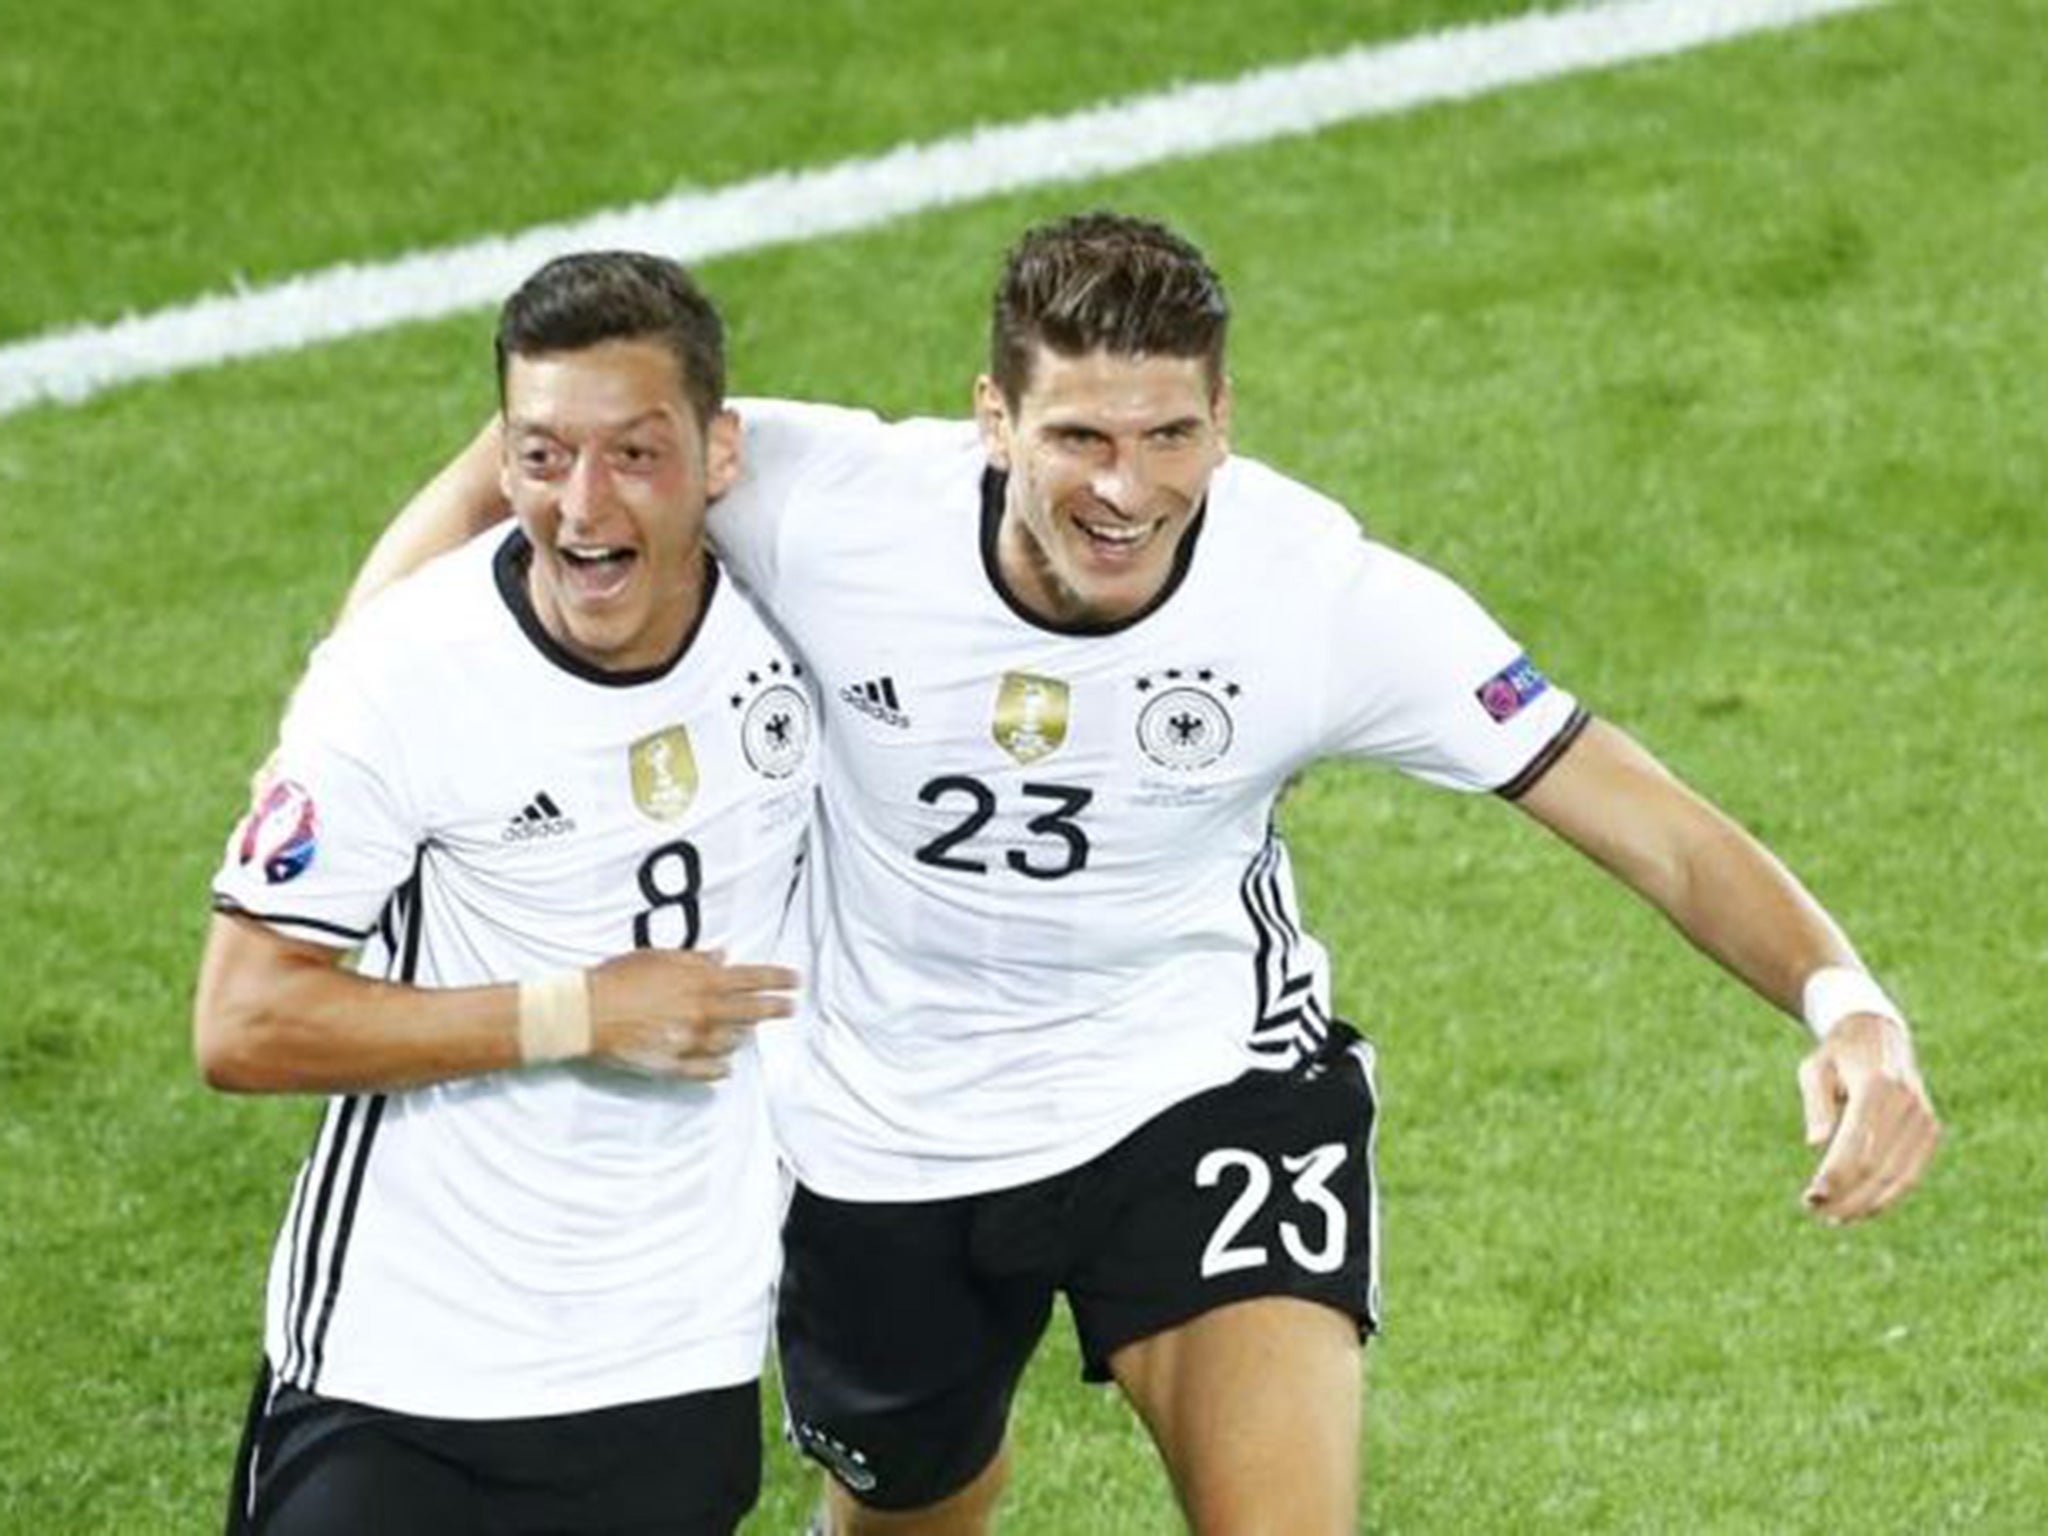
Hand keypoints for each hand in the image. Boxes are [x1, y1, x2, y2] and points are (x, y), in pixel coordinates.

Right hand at [584, 950, 797, 1080]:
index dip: (778, 979)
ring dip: (743, 1034)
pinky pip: (707, 1069)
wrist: (585, 1013)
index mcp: (701, 983)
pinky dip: (720, 1067)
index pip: (752, 979)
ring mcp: (690, 1042)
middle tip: (789, 1008)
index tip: (795, 980)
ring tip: (749, 1031)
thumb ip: (695, 959)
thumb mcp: (659, 957)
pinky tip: (726, 1065)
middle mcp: (702, 1013)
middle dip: (775, 1009)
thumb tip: (723, 957)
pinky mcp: (674, 1065)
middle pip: (751, 1012)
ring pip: (732, 1041)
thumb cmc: (618, 979)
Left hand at [1798, 1012, 1938, 1222]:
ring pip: (1898, 1176)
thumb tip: (1815, 1145)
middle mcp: (1907, 1104)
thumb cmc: (1836, 1056)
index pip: (1856, 1144)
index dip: (1834, 1176)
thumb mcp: (1815, 1069)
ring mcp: (1924, 1118)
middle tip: (1814, 1211)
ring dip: (1867, 1203)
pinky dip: (1888, 1195)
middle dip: (1847, 1195)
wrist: (1878, 1034)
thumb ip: (1816, 1104)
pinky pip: (1911, 1172)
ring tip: (1835, 1218)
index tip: (1811, 1197)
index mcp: (1877, 1087)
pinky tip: (1861, 1209)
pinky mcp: (1931, 1130)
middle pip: (1878, 1165)